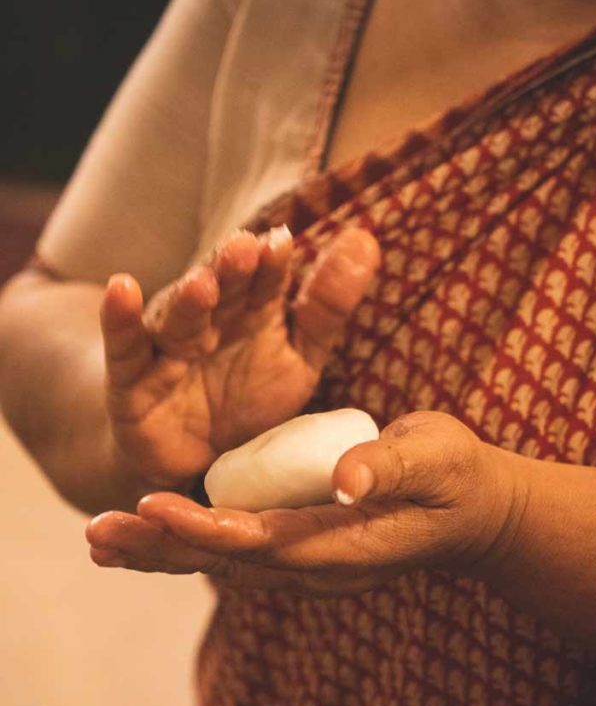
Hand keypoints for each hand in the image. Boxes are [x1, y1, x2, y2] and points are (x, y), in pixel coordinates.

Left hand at [86, 411, 519, 595]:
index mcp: (345, 544)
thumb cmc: (457, 477)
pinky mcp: (300, 548)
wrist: (474, 515)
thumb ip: (393, 465)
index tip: (152, 505)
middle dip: (160, 548)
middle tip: (97, 534)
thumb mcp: (438, 457)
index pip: (264, 542)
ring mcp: (307, 563)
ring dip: (161, 551)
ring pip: (222, 563)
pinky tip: (150, 531)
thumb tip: (345, 478)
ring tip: (101, 540)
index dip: (205, 528)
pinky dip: (187, 542)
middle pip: (226, 564)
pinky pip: (234, 552)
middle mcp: (316, 566)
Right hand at [101, 226, 379, 489]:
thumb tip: (366, 241)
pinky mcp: (131, 380)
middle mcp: (210, 321)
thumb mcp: (300, 358)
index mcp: (251, 312)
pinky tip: (121, 289)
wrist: (194, 464)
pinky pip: (126, 347)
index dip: (272, 265)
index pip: (264, 282)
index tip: (283, 244)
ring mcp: (169, 348)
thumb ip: (327, 306)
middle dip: (232, 269)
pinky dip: (119, 320)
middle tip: (246, 248)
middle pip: (221, 289)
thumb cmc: (249, 400)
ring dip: (189, 298)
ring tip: (203, 284)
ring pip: (179, 317)